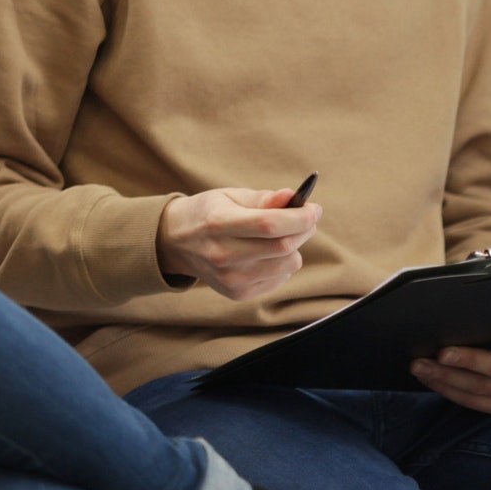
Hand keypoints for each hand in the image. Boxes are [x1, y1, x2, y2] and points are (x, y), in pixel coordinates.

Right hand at [156, 186, 321, 300]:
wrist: (176, 242)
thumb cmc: (208, 213)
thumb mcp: (229, 197)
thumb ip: (263, 199)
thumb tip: (293, 197)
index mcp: (217, 223)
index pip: (270, 224)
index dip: (300, 217)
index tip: (315, 208)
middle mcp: (222, 254)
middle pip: (283, 246)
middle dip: (303, 230)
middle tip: (305, 219)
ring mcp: (230, 278)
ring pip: (288, 264)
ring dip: (293, 248)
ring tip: (277, 237)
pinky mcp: (237, 293)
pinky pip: (280, 278)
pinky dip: (282, 264)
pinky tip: (263, 254)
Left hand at [414, 345, 490, 411]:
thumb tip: (472, 324)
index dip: (471, 360)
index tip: (443, 354)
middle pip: (479, 386)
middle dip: (444, 374)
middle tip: (417, 364)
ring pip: (474, 399)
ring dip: (442, 385)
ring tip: (419, 372)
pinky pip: (476, 404)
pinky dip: (451, 392)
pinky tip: (433, 382)